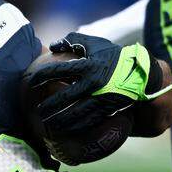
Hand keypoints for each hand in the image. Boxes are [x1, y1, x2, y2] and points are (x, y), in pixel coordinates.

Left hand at [25, 34, 166, 137]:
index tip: (31, 83)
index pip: (57, 71)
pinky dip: (75, 127)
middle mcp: (92, 83)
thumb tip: (53, 45)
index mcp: (87, 65)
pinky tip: (66, 131)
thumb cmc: (115, 56)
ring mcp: (100, 98)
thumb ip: (74, 40)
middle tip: (37, 111)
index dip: (41, 77)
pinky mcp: (106, 109)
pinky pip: (88, 121)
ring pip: (75, 114)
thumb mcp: (96, 44)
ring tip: (47, 127)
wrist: (140, 74)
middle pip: (63, 97)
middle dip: (48, 106)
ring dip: (59, 121)